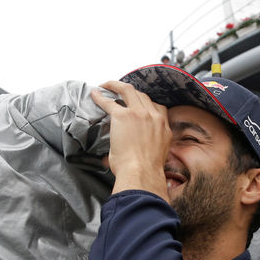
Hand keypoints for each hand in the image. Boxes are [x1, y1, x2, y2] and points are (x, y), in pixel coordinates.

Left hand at [91, 81, 169, 200]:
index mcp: (163, 128)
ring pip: (128, 90)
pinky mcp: (122, 116)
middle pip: (143, 96)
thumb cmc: (145, 172)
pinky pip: (109, 101)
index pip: (158, 109)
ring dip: (116, 86)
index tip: (138, 106)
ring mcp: (139, 114)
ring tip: (107, 87)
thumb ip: (146, 149)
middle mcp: (154, 117)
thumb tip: (128, 153)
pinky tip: (95, 94)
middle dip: (131, 92)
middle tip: (120, 92)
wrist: (141, 173)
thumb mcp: (154, 157)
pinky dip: (101, 96)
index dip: (146, 104)